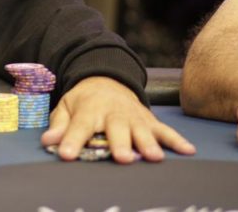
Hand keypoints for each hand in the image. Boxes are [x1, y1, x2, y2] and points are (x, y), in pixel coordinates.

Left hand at [41, 76, 195, 162]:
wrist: (107, 79)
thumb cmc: (84, 101)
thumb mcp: (66, 107)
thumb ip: (59, 125)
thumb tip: (48, 141)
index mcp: (89, 109)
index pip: (78, 126)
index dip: (71, 140)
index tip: (66, 154)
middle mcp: (113, 112)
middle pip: (116, 129)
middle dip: (119, 143)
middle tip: (122, 157)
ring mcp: (134, 116)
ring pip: (142, 130)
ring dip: (148, 143)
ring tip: (154, 157)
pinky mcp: (150, 121)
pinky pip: (165, 130)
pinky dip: (177, 140)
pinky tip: (188, 151)